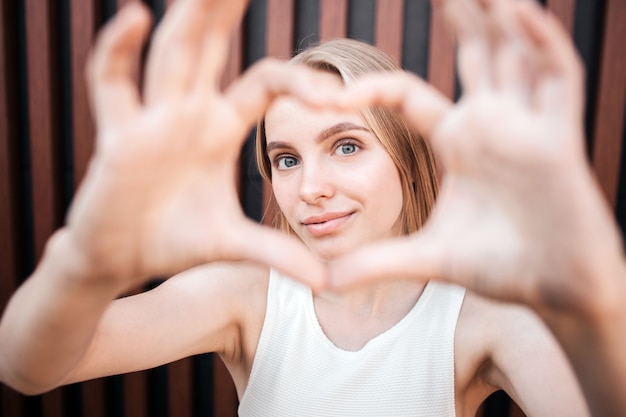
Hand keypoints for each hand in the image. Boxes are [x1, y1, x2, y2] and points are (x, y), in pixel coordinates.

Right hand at [66, 0, 332, 289]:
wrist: (120, 261)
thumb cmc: (174, 243)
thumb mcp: (234, 245)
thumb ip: (278, 254)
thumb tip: (328, 282)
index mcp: (219, 128)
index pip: (266, 82)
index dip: (302, 83)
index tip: (338, 98)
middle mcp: (188, 113)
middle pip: (215, 47)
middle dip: (229, 8)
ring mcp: (152, 120)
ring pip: (171, 55)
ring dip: (189, 16)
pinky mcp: (118, 137)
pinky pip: (113, 85)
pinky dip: (118, 52)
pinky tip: (136, 17)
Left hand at [328, 0, 623, 311]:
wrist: (554, 290)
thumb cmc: (499, 267)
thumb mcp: (427, 258)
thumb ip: (377, 263)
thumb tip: (324, 282)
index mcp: (457, 143)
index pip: (407, 95)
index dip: (371, 88)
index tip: (333, 93)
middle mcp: (490, 125)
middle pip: (472, 54)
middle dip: (461, 16)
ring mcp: (525, 126)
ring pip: (515, 53)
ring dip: (503, 15)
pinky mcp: (559, 139)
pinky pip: (554, 78)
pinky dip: (541, 43)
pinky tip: (522, 13)